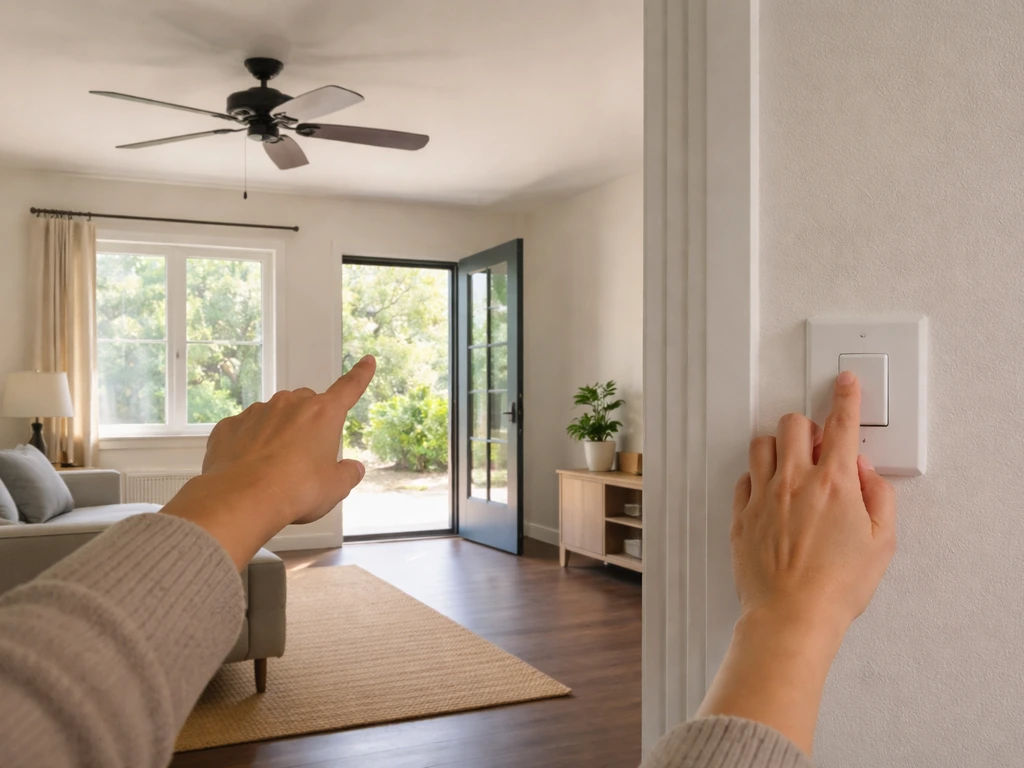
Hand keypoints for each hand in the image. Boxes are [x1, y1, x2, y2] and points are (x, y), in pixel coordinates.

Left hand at [162, 355, 376, 567]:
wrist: (242, 499)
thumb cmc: (295, 490)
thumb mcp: (334, 488)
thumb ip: (347, 475)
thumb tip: (353, 469)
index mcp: (323, 414)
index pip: (348, 389)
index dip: (360, 375)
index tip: (367, 361)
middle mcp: (290, 404)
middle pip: (307, 405)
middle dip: (310, 423)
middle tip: (307, 455)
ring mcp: (257, 413)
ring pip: (274, 416)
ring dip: (279, 433)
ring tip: (275, 467)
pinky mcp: (229, 427)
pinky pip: (245, 430)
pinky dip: (250, 444)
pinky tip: (250, 468)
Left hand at [731, 370, 896, 634]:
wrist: (792, 616)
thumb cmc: (837, 586)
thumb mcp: (881, 542)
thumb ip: (878, 497)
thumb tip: (865, 472)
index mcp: (834, 483)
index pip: (842, 424)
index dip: (846, 396)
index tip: (845, 383)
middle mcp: (794, 481)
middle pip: (792, 423)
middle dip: (807, 426)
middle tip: (817, 446)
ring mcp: (763, 496)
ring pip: (762, 444)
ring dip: (778, 447)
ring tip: (791, 467)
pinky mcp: (740, 515)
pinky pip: (743, 478)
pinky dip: (757, 478)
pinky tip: (770, 494)